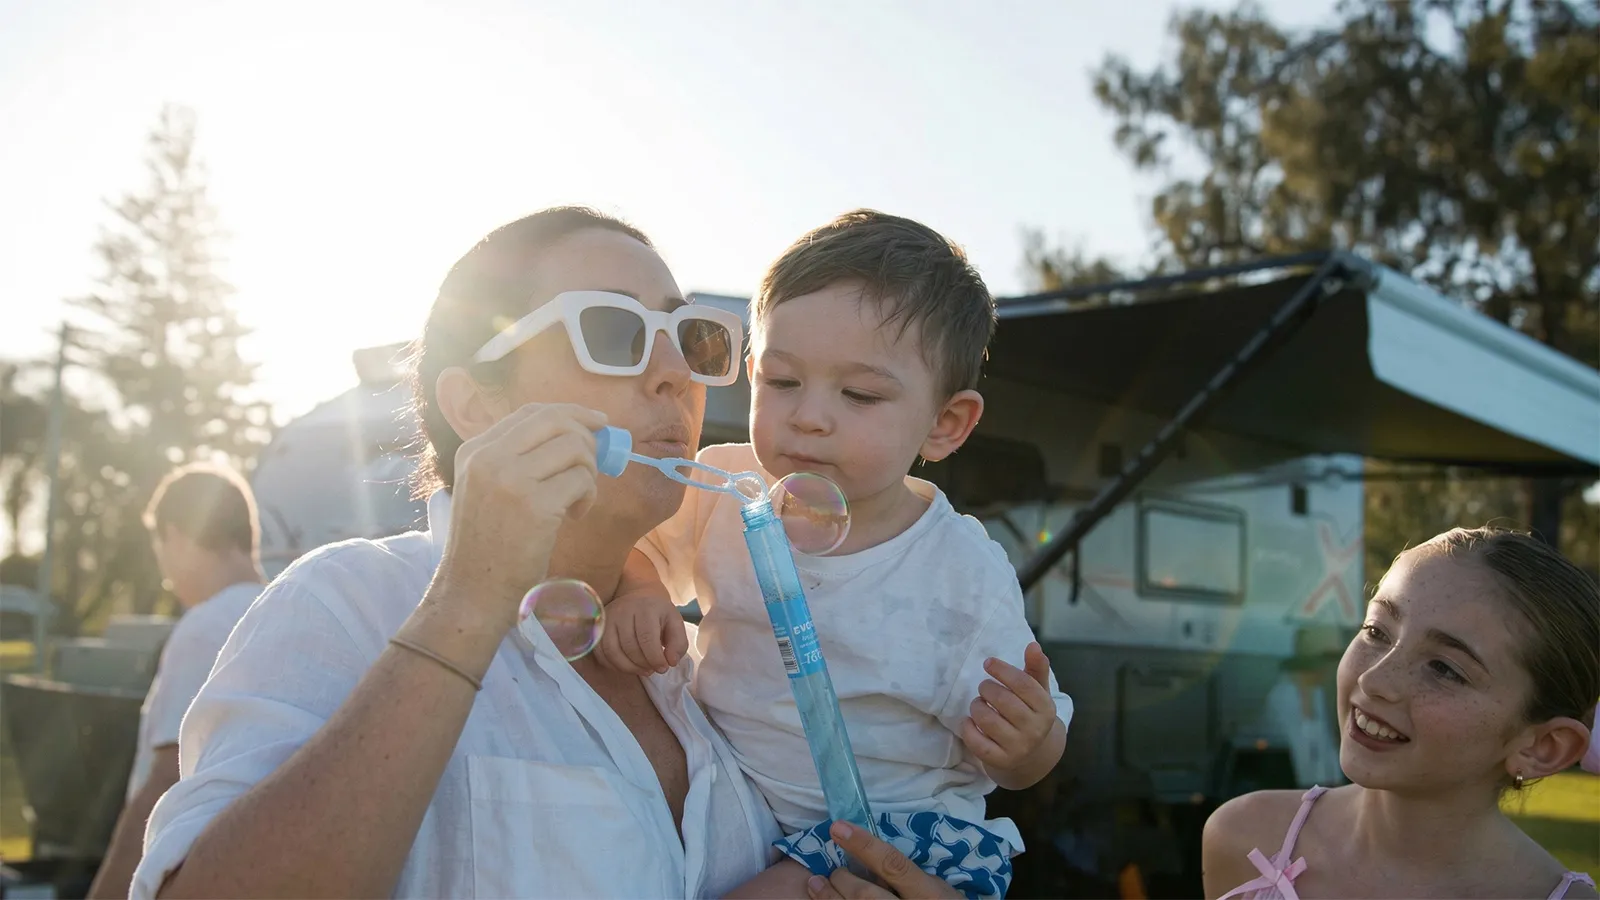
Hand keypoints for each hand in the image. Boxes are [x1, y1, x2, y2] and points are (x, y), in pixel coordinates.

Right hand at [435, 403, 608, 631]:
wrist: (471, 593)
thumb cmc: (487, 547)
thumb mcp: (486, 491)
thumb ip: (517, 460)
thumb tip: (577, 433)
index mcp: (474, 450)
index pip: (531, 412)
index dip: (571, 413)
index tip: (596, 423)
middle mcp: (488, 457)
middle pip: (556, 420)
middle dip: (588, 435)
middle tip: (597, 462)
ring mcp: (510, 479)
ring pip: (575, 447)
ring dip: (589, 472)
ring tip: (578, 499)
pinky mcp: (535, 505)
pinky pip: (582, 480)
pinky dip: (588, 496)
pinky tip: (574, 516)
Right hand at [595, 589, 688, 674]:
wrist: (639, 598)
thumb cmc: (658, 614)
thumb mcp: (675, 624)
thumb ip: (678, 644)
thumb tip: (671, 662)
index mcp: (646, 608)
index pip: (647, 638)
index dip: (655, 658)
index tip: (663, 668)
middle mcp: (623, 611)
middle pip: (629, 646)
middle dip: (643, 664)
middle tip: (652, 670)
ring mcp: (608, 619)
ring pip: (612, 651)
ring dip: (628, 668)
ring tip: (641, 670)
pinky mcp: (598, 628)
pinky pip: (600, 653)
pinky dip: (613, 665)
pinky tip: (627, 666)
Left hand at [803, 821, 961, 898]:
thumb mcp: (938, 890)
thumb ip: (910, 877)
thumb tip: (871, 858)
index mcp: (928, 895)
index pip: (893, 865)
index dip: (864, 845)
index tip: (838, 827)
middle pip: (865, 895)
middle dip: (843, 880)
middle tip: (834, 872)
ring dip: (829, 898)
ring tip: (815, 885)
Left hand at [960, 642, 1057, 772]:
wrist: (1031, 755)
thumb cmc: (1030, 714)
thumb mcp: (1037, 692)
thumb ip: (1036, 668)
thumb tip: (1034, 645)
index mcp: (1046, 709)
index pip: (1023, 684)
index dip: (1002, 670)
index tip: (988, 663)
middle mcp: (1035, 730)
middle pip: (1003, 700)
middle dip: (987, 689)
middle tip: (984, 688)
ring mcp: (1018, 748)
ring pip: (987, 720)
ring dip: (976, 706)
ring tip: (978, 704)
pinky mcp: (1000, 761)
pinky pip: (977, 743)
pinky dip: (967, 728)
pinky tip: (969, 721)